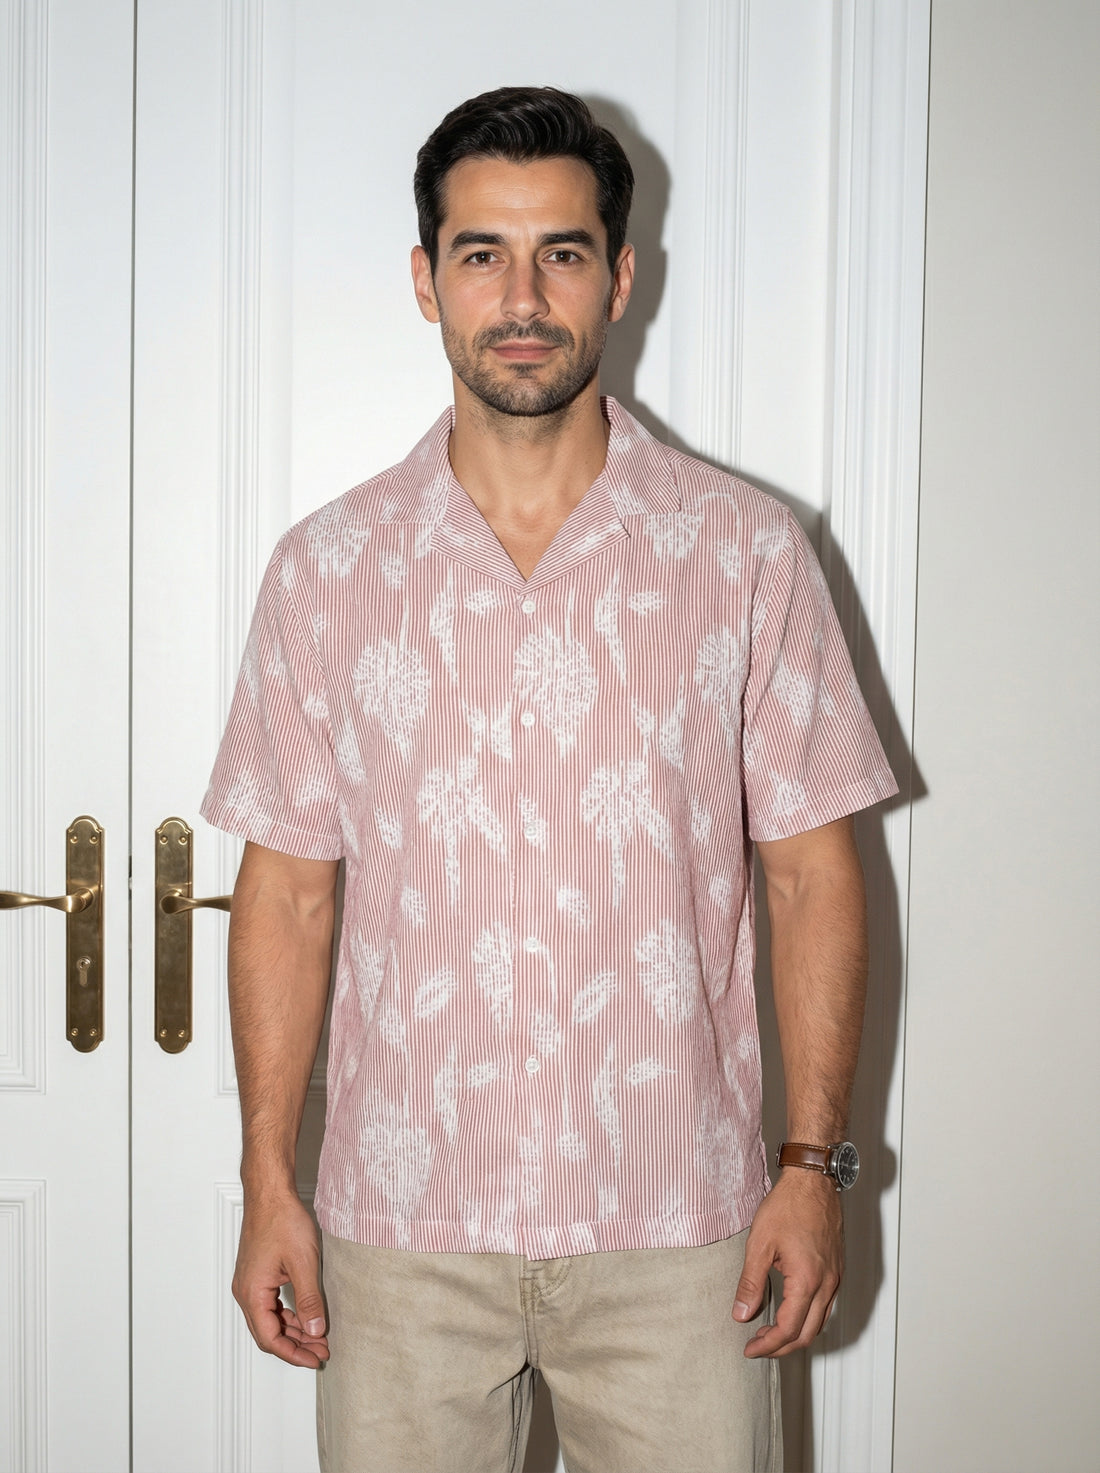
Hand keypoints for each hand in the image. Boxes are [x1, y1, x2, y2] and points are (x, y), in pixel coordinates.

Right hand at [232, 1191, 329, 1368]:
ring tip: (317, 1336)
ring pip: (269, 1320)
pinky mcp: (257, 1275)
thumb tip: (315, 1330)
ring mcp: (250, 1283)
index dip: (294, 1353)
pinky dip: (287, 1315)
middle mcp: (246, 1292)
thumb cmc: (282, 1220)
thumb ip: (309, 1300)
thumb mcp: (303, 1262)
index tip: (315, 1359)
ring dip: (292, 1331)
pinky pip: (270, 1305)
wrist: (270, 1193)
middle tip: (321, 1350)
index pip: (270, 1339)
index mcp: (252, 1294)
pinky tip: (305, 1317)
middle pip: (267, 1334)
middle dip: (295, 1346)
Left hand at [732, 1169, 842, 1357]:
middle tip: (757, 1346)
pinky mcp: (836, 1271)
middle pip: (807, 1334)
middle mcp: (827, 1284)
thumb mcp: (760, 1244)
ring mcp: (835, 1278)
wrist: (813, 1181)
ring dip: (795, 1334)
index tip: (749, 1350)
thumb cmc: (787, 1206)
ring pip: (819, 1323)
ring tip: (768, 1332)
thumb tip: (741, 1315)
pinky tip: (789, 1311)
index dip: (768, 1346)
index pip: (789, 1329)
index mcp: (807, 1280)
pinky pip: (825, 1306)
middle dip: (781, 1347)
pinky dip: (807, 1318)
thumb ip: (750, 1283)